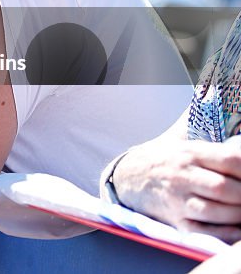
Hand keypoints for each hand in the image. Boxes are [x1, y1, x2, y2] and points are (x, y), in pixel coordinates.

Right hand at [113, 138, 240, 241]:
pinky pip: (203, 231)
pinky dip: (225, 233)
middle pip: (223, 188)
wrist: (128, 176)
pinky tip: (238, 228)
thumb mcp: (182, 139)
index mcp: (189, 152)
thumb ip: (209, 134)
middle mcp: (181, 175)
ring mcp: (176, 199)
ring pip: (215, 211)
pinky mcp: (174, 219)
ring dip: (238, 214)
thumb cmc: (165, 157)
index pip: (230, 159)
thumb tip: (235, 123)